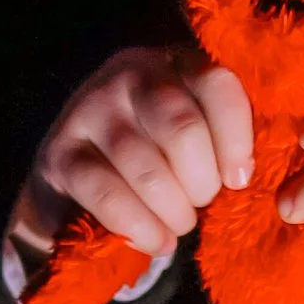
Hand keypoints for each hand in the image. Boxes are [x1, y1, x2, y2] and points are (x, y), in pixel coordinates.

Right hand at [12, 48, 255, 267]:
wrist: (79, 175)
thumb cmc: (160, 154)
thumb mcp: (196, 132)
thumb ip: (223, 138)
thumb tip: (243, 176)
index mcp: (177, 63)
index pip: (216, 83)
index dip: (235, 138)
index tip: (239, 180)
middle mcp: (130, 74)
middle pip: (182, 129)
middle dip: (202, 183)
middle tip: (201, 204)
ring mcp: (90, 109)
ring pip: (147, 169)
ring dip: (173, 212)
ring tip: (179, 226)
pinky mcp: (61, 153)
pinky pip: (109, 195)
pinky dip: (140, 227)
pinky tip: (154, 241)